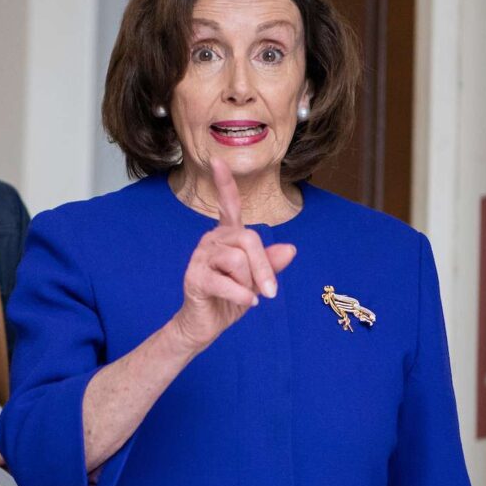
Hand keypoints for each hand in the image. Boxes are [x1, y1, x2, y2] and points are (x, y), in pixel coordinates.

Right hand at [169, 158, 297, 352]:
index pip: (228, 205)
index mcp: (226, 236)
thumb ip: (271, 263)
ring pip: (238, 259)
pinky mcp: (194, 277)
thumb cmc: (230, 298)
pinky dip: (241, 295)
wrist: (206, 325)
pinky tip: (247, 303)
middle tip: (271, 293)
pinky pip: (226, 281)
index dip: (225, 183)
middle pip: (248, 240)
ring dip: (249, 282)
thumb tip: (291, 249)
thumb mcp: (257, 280)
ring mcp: (200, 257)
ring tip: (246, 296)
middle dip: (264, 267)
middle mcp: (212, 240)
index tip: (218, 161)